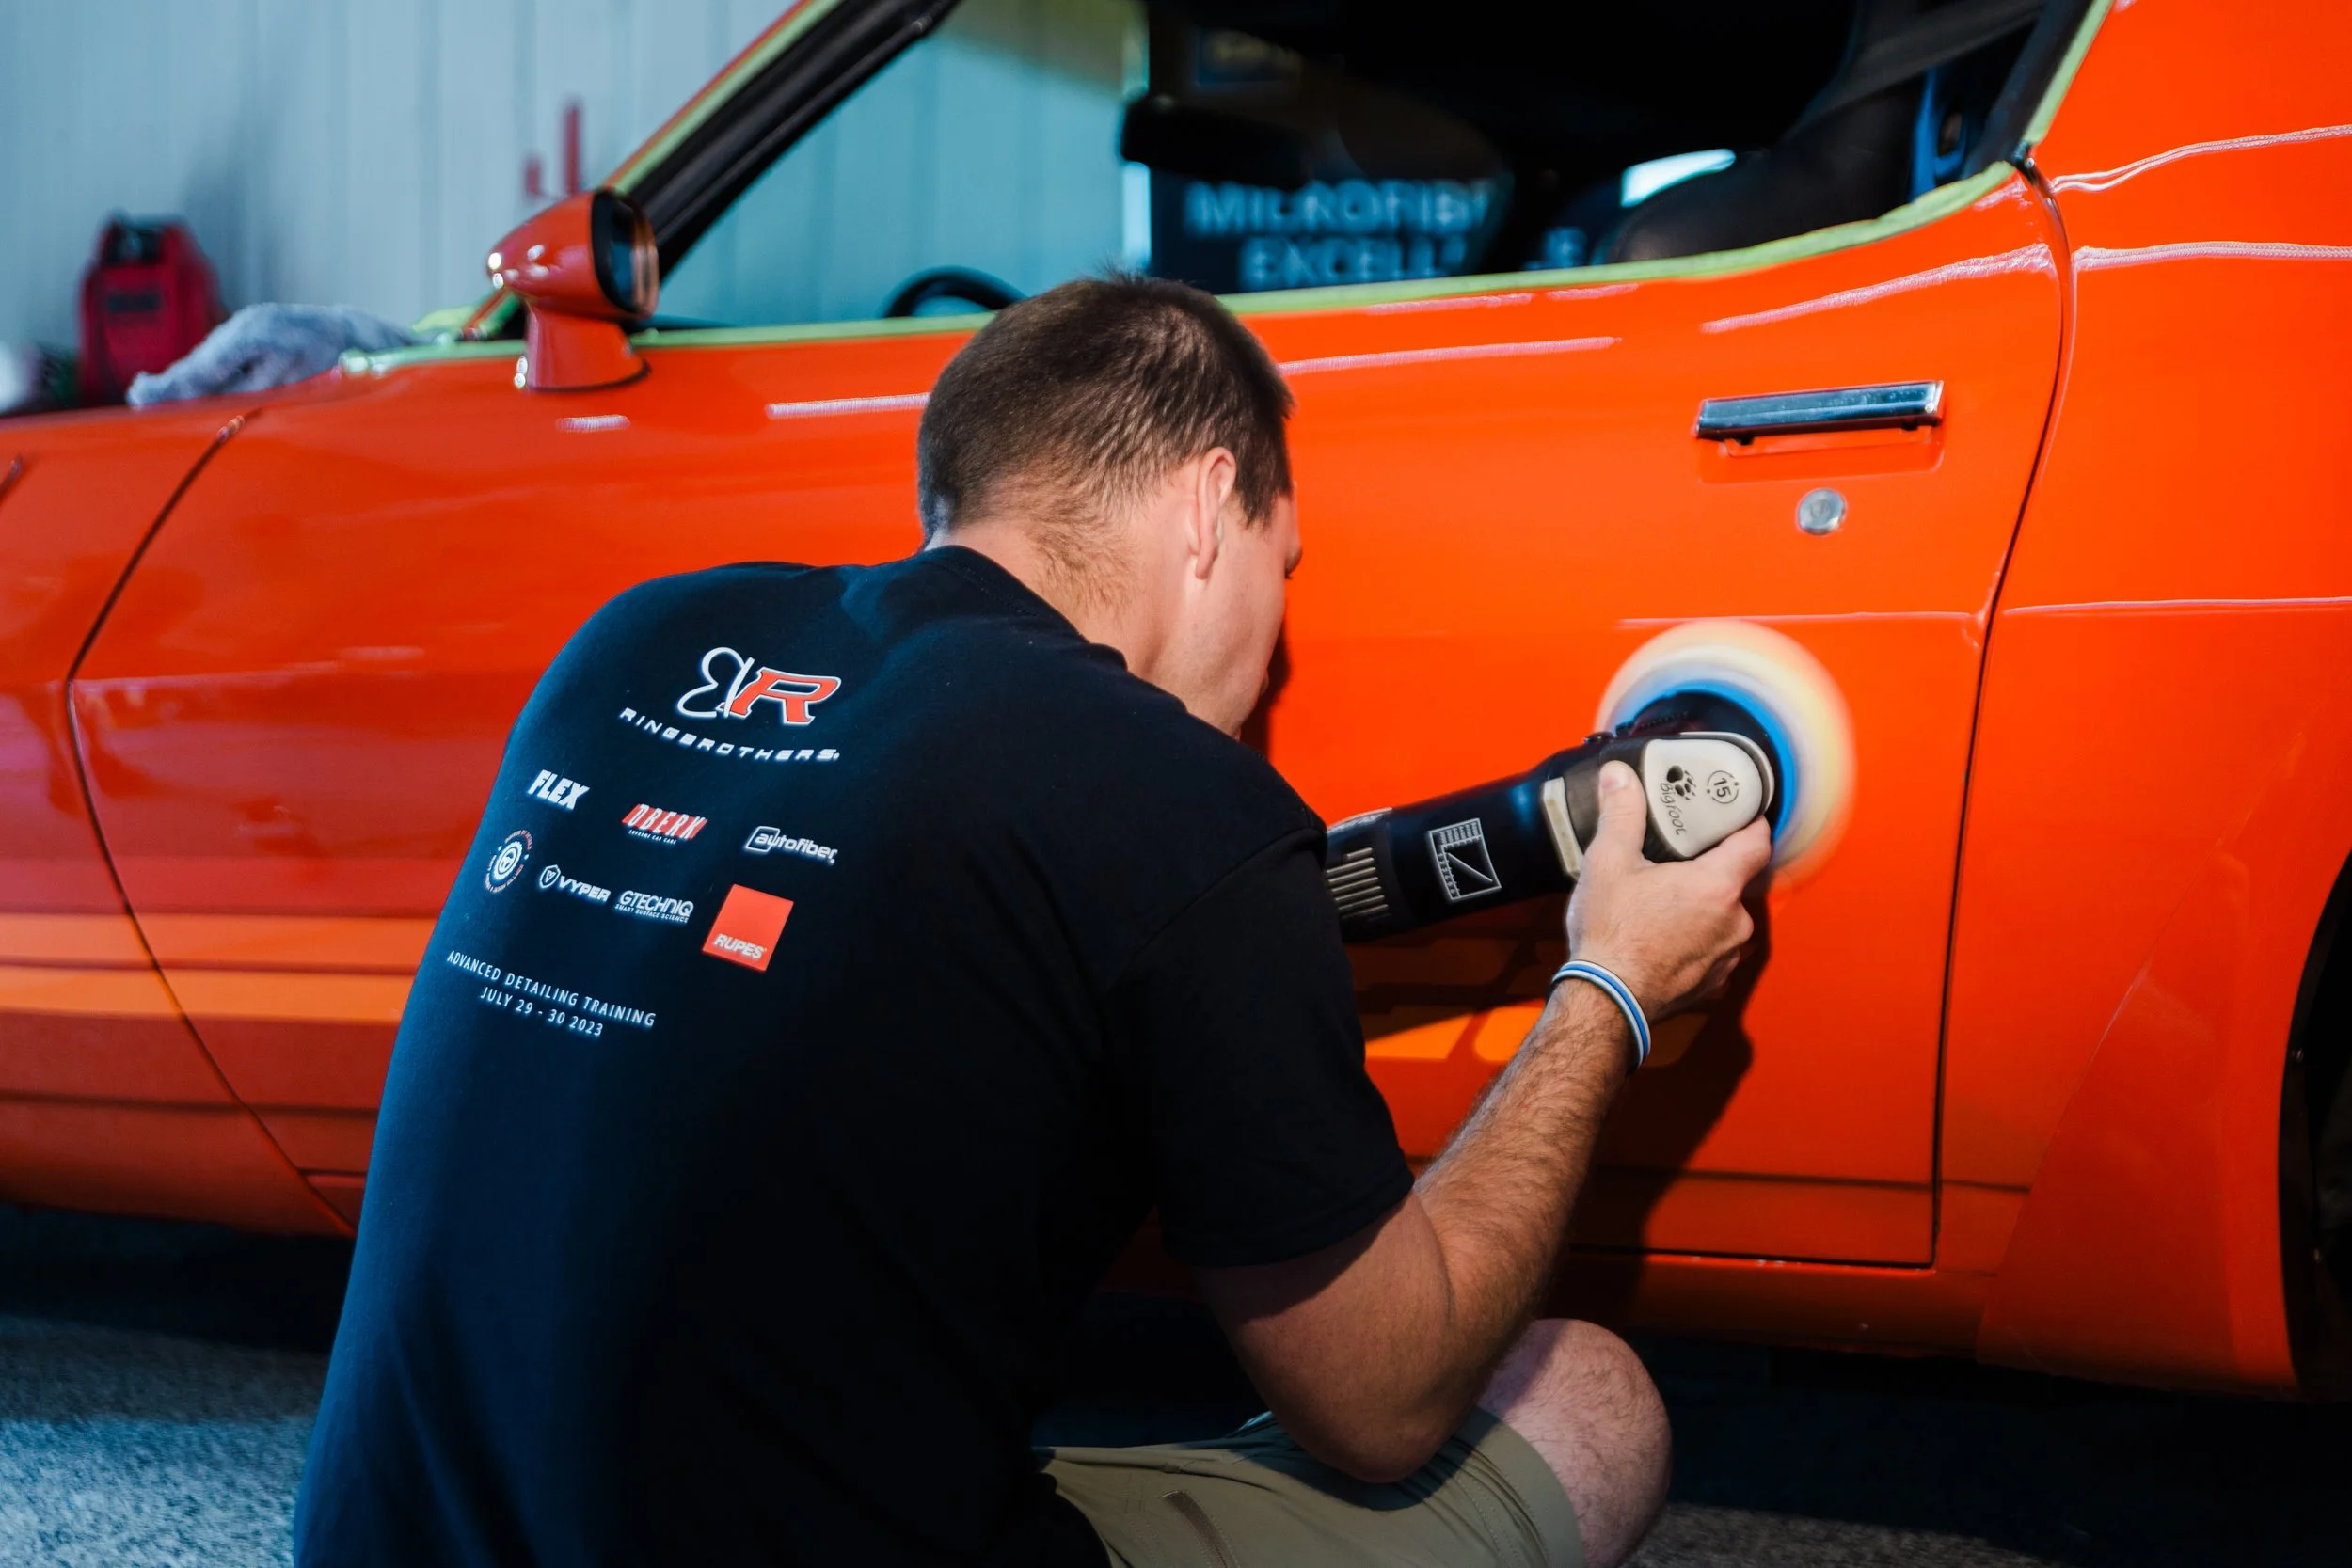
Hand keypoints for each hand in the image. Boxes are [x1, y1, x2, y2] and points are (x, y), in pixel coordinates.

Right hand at [1565, 760, 1770, 1018]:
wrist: (1605, 1002)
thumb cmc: (1611, 936)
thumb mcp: (1608, 863)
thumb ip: (1621, 814)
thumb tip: (1619, 776)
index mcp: (1717, 885)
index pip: (1757, 841)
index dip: (1749, 823)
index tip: (1735, 813)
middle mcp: (1734, 922)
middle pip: (1736, 880)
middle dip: (1710, 869)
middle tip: (1679, 859)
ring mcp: (1727, 956)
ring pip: (1725, 917)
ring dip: (1702, 908)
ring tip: (1663, 903)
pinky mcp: (1713, 983)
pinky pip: (1714, 950)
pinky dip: (1696, 941)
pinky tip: (1663, 938)